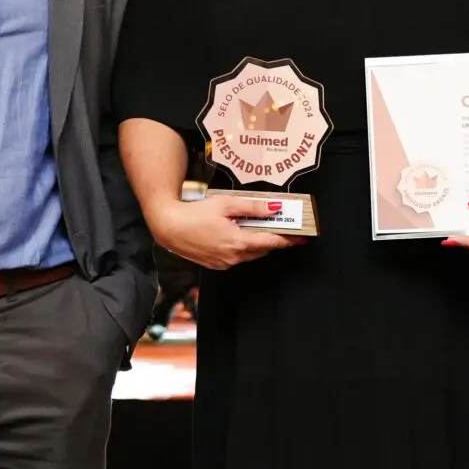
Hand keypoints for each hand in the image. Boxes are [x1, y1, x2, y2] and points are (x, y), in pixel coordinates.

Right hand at [151, 194, 300, 270]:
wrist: (168, 226)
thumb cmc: (194, 213)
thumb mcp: (226, 203)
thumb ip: (252, 207)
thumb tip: (274, 208)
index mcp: (238, 242)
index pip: (271, 242)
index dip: (287, 240)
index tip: (300, 238)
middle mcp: (233, 257)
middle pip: (262, 249)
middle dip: (272, 239)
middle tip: (280, 228)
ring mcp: (224, 263)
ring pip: (250, 254)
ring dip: (256, 243)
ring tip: (256, 228)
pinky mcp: (215, 265)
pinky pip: (236, 258)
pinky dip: (242, 248)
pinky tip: (237, 235)